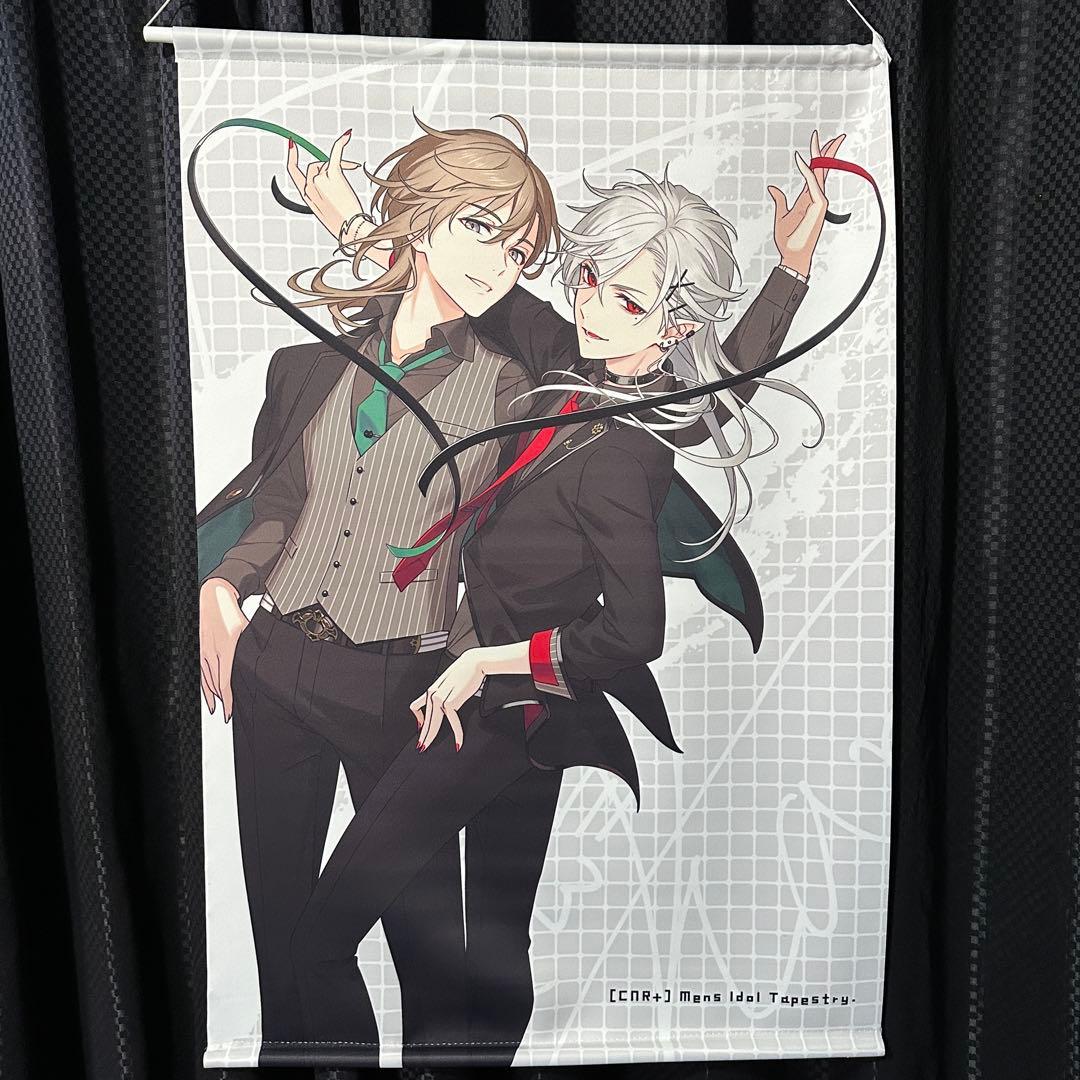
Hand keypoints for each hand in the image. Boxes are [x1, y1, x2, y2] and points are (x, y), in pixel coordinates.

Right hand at [199, 577, 248, 720]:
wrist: (213, 597)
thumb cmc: (229, 611)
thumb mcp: (246, 627)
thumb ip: (251, 645)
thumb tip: (259, 661)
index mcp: (225, 648)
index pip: (225, 681)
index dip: (227, 699)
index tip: (230, 711)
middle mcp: (212, 652)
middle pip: (215, 684)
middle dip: (221, 701)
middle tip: (226, 714)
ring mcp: (203, 651)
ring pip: (206, 680)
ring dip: (211, 696)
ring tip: (216, 709)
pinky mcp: (199, 650)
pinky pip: (201, 672)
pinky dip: (204, 685)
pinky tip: (207, 694)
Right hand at [286, 128, 367, 244]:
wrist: (351, 229)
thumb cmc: (342, 224)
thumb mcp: (324, 211)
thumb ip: (321, 196)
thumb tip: (328, 183)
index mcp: (306, 196)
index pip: (293, 172)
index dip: (292, 157)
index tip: (292, 145)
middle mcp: (310, 187)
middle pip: (314, 165)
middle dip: (326, 166)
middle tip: (343, 170)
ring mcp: (320, 181)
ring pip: (326, 163)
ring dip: (337, 165)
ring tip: (351, 171)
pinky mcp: (334, 177)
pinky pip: (336, 155)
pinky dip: (341, 144)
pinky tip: (346, 136)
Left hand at [411, 650, 485, 751]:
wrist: (473, 663)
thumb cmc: (464, 671)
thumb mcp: (448, 682)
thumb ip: (442, 692)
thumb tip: (443, 704)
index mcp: (432, 690)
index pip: (416, 707)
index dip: (417, 719)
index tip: (420, 727)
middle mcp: (433, 694)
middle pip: (425, 720)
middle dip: (423, 736)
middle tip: (421, 747)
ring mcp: (441, 698)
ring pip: (433, 723)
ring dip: (431, 737)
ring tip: (430, 746)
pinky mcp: (451, 702)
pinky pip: (452, 722)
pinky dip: (457, 734)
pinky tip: (458, 742)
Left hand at [767, 130, 845, 278]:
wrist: (792, 256)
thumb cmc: (789, 240)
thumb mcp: (780, 216)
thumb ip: (779, 200)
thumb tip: (773, 188)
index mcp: (807, 197)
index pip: (814, 172)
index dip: (814, 156)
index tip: (814, 142)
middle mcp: (815, 197)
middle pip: (822, 169)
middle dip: (824, 151)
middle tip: (825, 135)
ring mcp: (818, 201)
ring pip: (821, 172)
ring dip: (820, 156)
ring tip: (817, 140)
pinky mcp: (818, 207)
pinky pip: (813, 184)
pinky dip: (807, 172)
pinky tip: (802, 161)